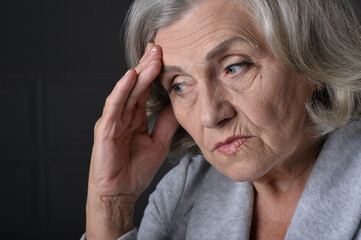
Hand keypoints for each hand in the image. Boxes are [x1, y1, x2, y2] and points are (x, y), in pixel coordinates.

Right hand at [86, 43, 178, 238]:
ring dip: (138, 73)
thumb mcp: (158, 142)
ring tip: (151, 57)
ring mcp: (113, 120)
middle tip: (159, 47)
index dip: (154, 73)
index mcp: (134, 117)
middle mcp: (123, 115)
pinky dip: (121, 91)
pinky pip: (114, 107)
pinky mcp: (105, 129)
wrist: (120, 192)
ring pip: (126, 91)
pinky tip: (130, 77)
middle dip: (147, 66)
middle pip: (136, 85)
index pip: (144, 90)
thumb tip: (179, 105)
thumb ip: (166, 123)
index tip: (165, 56)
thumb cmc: (135, 169)